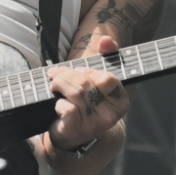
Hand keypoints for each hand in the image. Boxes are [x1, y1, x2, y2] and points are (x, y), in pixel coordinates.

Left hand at [45, 34, 129, 152]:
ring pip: (75, 94)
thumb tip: (105, 40)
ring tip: (54, 85)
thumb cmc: (87, 102)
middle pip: (86, 83)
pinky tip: (58, 105)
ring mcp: (94, 125)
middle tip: (57, 75)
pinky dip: (59, 103)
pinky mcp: (76, 131)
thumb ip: (106, 56)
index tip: (79, 70)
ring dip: (59, 85)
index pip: (107, 78)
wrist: (75, 134)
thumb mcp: (98, 79)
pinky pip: (67, 109)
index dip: (89, 71)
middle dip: (67, 75)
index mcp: (121, 102)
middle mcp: (111, 116)